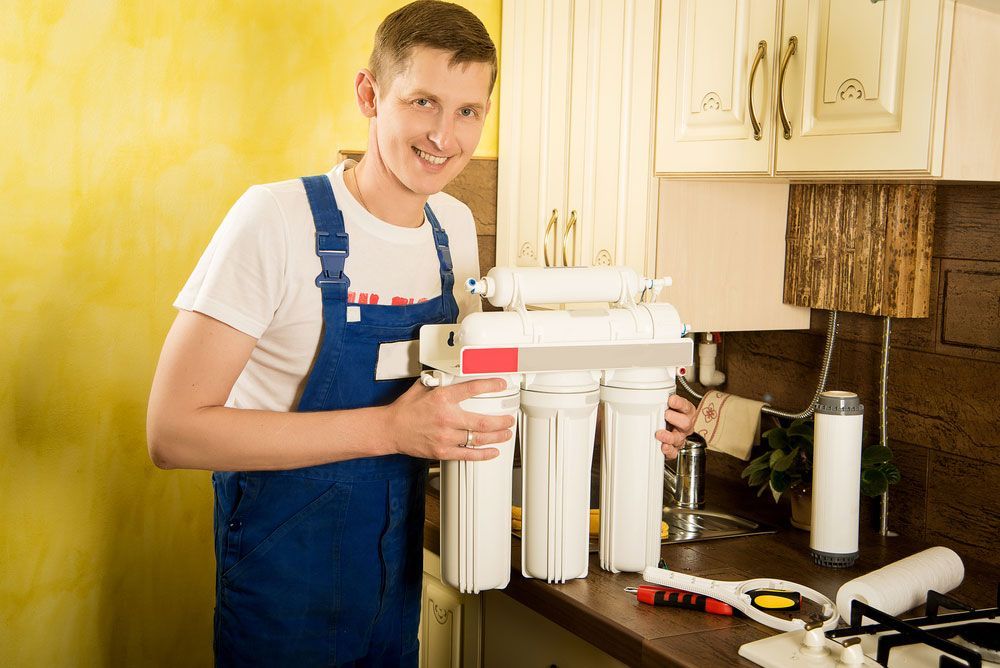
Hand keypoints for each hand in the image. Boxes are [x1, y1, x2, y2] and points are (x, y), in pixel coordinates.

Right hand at [384, 378, 514, 461]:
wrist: (391, 429)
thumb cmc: (405, 409)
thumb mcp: (422, 387)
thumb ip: (438, 380)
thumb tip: (450, 371)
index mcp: (442, 398)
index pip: (472, 389)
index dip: (491, 385)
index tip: (501, 384)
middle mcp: (446, 418)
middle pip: (482, 421)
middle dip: (501, 421)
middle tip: (509, 419)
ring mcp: (445, 437)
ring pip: (478, 438)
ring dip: (496, 437)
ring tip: (506, 433)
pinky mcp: (442, 451)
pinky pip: (467, 454)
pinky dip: (483, 454)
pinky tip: (493, 451)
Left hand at [656, 394, 696, 459]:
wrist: (667, 428)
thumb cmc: (667, 414)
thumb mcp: (667, 404)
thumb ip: (662, 399)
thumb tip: (648, 392)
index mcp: (685, 412)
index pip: (686, 406)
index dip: (679, 403)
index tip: (671, 400)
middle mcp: (685, 425)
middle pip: (686, 423)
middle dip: (676, 419)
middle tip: (666, 414)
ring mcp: (680, 437)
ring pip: (678, 439)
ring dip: (669, 436)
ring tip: (659, 433)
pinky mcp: (675, 448)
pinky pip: (674, 452)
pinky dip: (669, 450)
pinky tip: (663, 447)